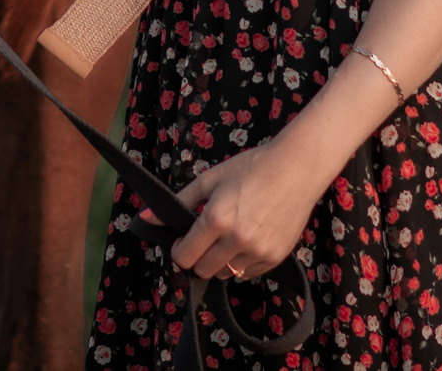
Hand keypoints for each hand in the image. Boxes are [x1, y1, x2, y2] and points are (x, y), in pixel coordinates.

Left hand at [166, 140, 330, 281]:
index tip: (182, 239)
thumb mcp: (210, 179)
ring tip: (229, 234)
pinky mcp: (275, 258)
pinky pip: (248, 273)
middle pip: (202, 271)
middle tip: (205, 237)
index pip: (184, 257)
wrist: (297, 168)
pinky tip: (248, 237)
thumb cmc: (251, 168)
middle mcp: (236, 240)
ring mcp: (258, 252)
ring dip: (220, 261)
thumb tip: (145, 217)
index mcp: (216, 219)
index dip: (178, 249)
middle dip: (197, 257)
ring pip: (225, 274)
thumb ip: (178, 200)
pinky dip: (242, 262)